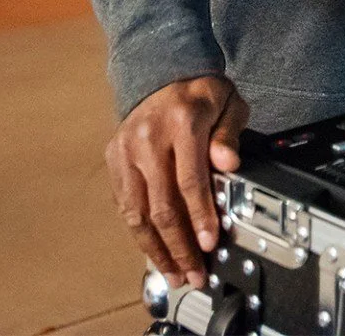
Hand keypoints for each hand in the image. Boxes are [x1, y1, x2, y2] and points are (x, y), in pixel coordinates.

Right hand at [105, 75, 249, 288]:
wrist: (161, 70)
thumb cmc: (200, 93)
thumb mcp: (229, 103)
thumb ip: (230, 134)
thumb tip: (229, 165)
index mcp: (182, 122)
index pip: (190, 180)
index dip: (200, 217)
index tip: (209, 244)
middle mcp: (148, 138)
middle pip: (161, 205)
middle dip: (179, 247)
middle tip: (194, 272)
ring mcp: (126, 149)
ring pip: (137, 212)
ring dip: (156, 249)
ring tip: (173, 273)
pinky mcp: (113, 158)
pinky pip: (124, 204)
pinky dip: (139, 232)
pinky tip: (154, 250)